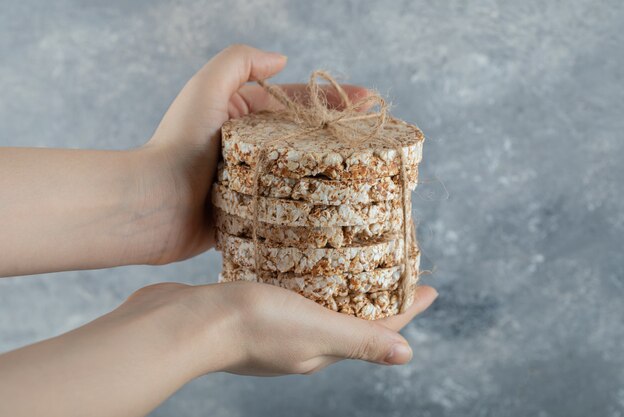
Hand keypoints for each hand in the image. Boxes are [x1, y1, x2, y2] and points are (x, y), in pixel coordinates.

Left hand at [134, 44, 370, 264]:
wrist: (153, 204)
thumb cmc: (179, 143)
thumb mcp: (207, 87)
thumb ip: (239, 61)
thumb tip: (280, 59)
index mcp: (240, 115)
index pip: (295, 102)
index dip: (333, 99)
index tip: (369, 102)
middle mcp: (248, 146)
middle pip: (303, 136)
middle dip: (339, 133)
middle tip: (376, 134)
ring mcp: (251, 180)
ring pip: (299, 171)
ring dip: (330, 168)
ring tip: (368, 168)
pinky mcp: (250, 212)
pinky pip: (287, 204)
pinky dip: (311, 202)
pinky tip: (338, 203)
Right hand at [140, 282, 438, 375]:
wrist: (183, 322)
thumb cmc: (250, 324)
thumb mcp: (315, 329)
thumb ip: (358, 339)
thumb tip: (408, 355)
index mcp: (320, 349)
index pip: (378, 328)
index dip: (407, 308)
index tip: (430, 287)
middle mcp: (300, 342)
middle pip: (351, 317)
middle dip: (375, 295)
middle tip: (392, 267)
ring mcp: (274, 327)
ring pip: (318, 303)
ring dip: (338, 285)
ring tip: (351, 259)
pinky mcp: (249, 308)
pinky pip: (288, 292)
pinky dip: (304, 277)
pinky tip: (299, 259)